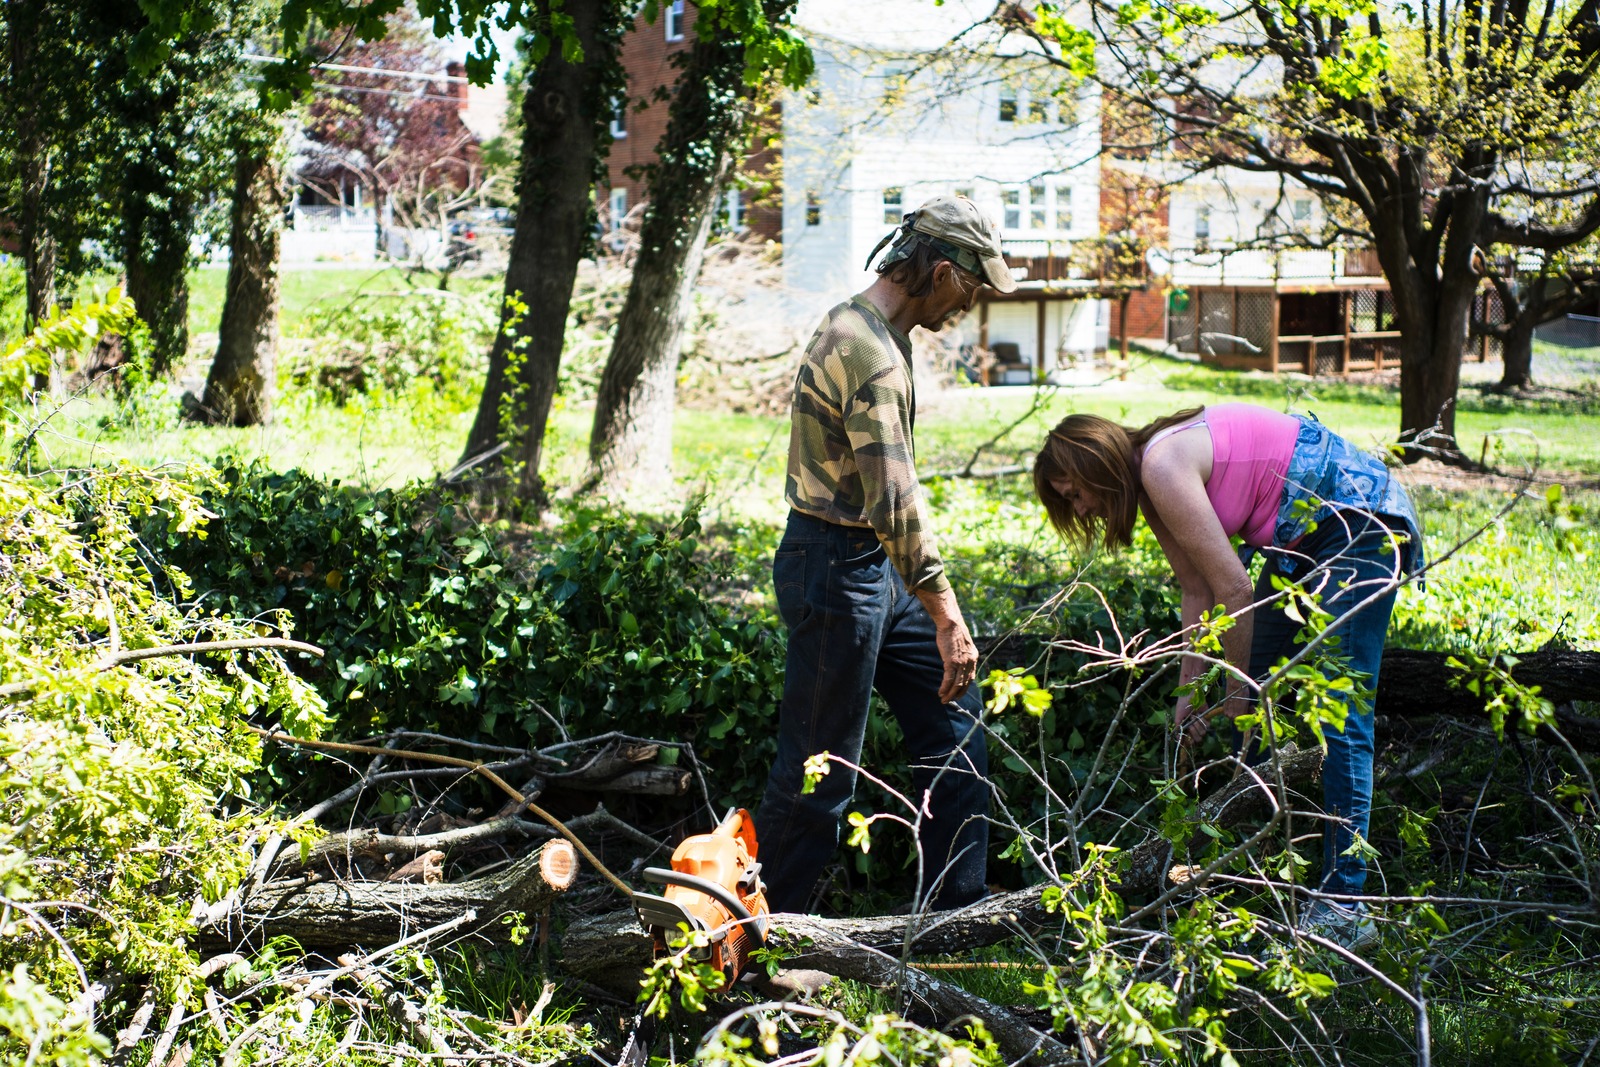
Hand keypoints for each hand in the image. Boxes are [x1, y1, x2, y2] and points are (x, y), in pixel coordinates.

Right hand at [914, 585, 978, 703]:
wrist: (951, 624)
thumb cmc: (954, 631)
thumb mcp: (963, 644)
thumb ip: (963, 654)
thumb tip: (957, 660)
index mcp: (974, 657)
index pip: (970, 677)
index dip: (964, 687)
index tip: (958, 693)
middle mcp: (970, 662)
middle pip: (964, 683)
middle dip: (957, 694)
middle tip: (950, 700)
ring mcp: (961, 663)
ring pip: (957, 684)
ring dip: (950, 694)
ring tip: (944, 700)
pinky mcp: (952, 662)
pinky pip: (949, 679)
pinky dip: (945, 687)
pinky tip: (941, 692)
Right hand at [1175, 699, 1207, 747]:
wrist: (1190, 696)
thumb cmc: (1182, 706)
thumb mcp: (1178, 717)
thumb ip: (1178, 729)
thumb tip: (1178, 740)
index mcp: (1186, 729)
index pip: (1190, 741)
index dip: (1190, 742)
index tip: (1189, 741)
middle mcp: (1194, 728)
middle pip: (1198, 739)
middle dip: (1194, 732)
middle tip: (1190, 724)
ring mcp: (1201, 724)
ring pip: (1203, 732)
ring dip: (1197, 724)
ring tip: (1193, 716)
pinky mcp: (1207, 719)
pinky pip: (1207, 725)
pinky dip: (1202, 720)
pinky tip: (1199, 714)